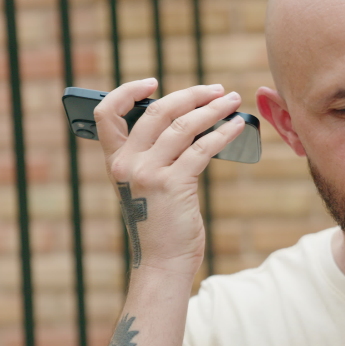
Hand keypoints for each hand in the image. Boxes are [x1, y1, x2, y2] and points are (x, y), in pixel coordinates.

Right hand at [94, 78, 244, 276]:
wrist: (162, 263)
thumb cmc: (160, 224)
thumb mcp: (146, 186)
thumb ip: (154, 156)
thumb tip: (188, 121)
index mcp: (115, 161)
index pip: (106, 115)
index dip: (127, 92)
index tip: (154, 81)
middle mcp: (128, 164)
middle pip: (157, 111)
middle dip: (191, 95)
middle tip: (217, 90)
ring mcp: (149, 173)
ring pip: (184, 125)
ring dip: (213, 109)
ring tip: (232, 101)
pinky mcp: (174, 184)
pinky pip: (204, 148)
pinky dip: (224, 133)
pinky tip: (238, 126)